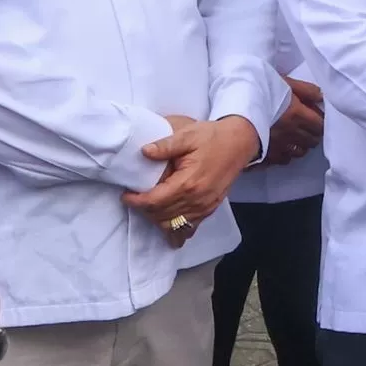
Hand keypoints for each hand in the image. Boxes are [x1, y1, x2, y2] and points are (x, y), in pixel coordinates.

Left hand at [125, 113, 256, 236]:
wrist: (239, 143)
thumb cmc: (212, 137)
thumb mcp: (187, 135)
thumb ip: (165, 145)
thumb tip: (144, 152)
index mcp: (188, 183)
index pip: (155, 201)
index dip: (137, 201)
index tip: (126, 195)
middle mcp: (197, 200)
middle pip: (162, 216)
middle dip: (144, 210)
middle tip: (134, 199)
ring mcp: (205, 207)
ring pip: (174, 225)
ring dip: (157, 220)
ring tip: (148, 208)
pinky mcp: (210, 209)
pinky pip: (190, 227)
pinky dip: (176, 230)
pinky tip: (168, 227)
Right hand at [267, 75, 326, 164]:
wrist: (234, 111)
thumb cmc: (258, 92)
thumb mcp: (284, 83)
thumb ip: (306, 90)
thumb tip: (321, 96)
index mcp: (298, 115)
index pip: (320, 125)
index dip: (321, 122)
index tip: (317, 119)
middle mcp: (291, 134)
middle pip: (312, 140)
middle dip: (313, 134)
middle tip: (308, 129)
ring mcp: (279, 147)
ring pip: (299, 152)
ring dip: (301, 145)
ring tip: (296, 139)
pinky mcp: (267, 156)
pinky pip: (283, 160)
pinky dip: (286, 155)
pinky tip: (282, 149)